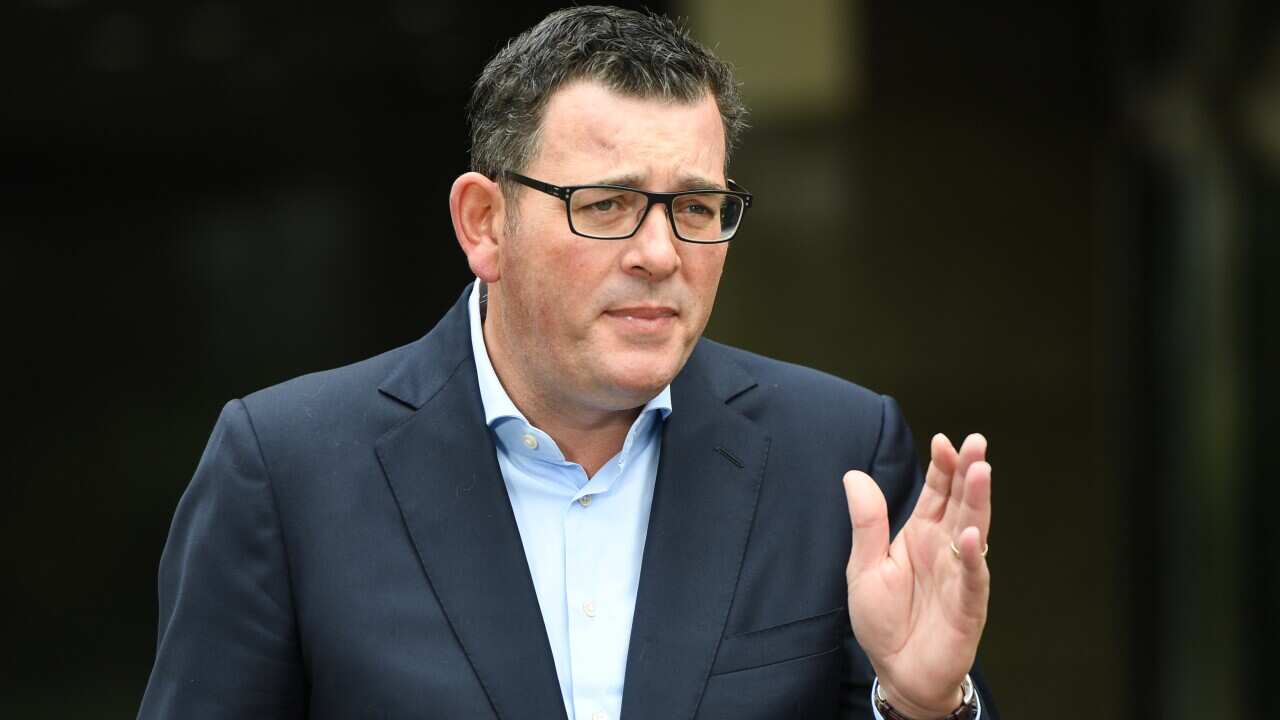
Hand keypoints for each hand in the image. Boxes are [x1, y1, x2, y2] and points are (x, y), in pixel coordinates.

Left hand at [843, 433, 990, 717]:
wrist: (897, 671)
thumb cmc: (884, 620)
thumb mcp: (864, 566)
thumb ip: (867, 523)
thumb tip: (854, 475)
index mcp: (920, 535)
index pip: (936, 493)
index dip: (942, 468)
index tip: (942, 441)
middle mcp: (944, 549)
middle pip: (961, 504)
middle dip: (968, 472)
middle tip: (976, 443)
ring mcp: (959, 575)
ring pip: (973, 532)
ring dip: (978, 503)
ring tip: (981, 472)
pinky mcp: (967, 607)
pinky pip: (972, 579)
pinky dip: (973, 559)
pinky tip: (973, 536)